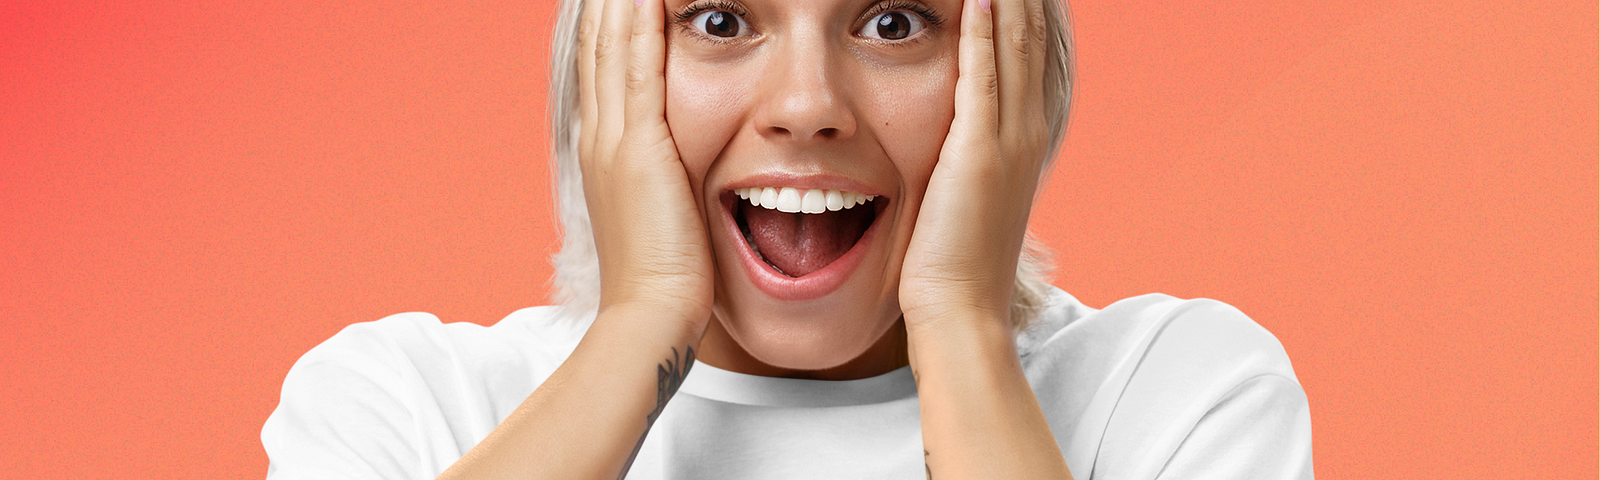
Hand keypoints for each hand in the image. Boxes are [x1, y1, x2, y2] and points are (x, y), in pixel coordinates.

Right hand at [579, 0, 714, 326]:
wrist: (650, 312)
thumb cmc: (665, 276)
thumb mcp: (659, 211)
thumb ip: (664, 177)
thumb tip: (680, 165)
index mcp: (602, 151)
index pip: (602, 70)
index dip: (609, 27)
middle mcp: (599, 137)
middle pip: (598, 48)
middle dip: (608, 3)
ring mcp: (614, 140)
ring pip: (611, 48)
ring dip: (619, 3)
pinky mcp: (638, 147)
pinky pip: (636, 69)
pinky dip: (638, 26)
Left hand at [899, 0, 1050, 328]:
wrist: (961, 309)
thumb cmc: (953, 263)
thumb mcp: (965, 197)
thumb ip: (964, 160)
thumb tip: (947, 144)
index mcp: (1023, 140)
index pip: (1027, 55)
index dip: (1022, 11)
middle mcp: (1026, 131)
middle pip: (1030, 38)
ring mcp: (1008, 140)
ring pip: (1014, 45)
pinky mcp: (980, 151)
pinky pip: (984, 74)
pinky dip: (982, 30)